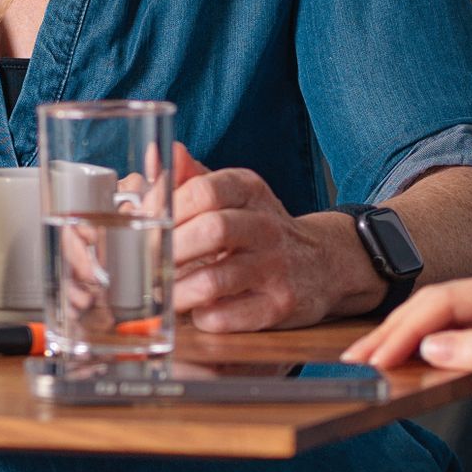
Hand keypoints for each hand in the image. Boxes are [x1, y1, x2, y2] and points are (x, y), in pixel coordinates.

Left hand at [166, 146, 371, 331]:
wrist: (325, 263)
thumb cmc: (260, 228)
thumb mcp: (233, 194)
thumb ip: (189, 177)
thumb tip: (155, 155)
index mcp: (249, 190)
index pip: (203, 191)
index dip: (165, 211)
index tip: (146, 228)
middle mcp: (267, 225)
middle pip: (211, 231)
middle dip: (168, 251)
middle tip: (147, 265)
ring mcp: (276, 267)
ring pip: (214, 280)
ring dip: (177, 291)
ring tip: (164, 293)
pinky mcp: (278, 306)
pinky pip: (226, 317)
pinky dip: (201, 317)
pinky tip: (198, 309)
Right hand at [347, 269, 471, 456]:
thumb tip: (432, 346)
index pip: (447, 300)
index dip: (406, 328)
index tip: (376, 357)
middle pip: (436, 305)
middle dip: (394, 332)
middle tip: (357, 362)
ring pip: (440, 320)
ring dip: (403, 340)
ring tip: (369, 362)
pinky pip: (452, 337)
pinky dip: (423, 351)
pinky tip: (403, 364)